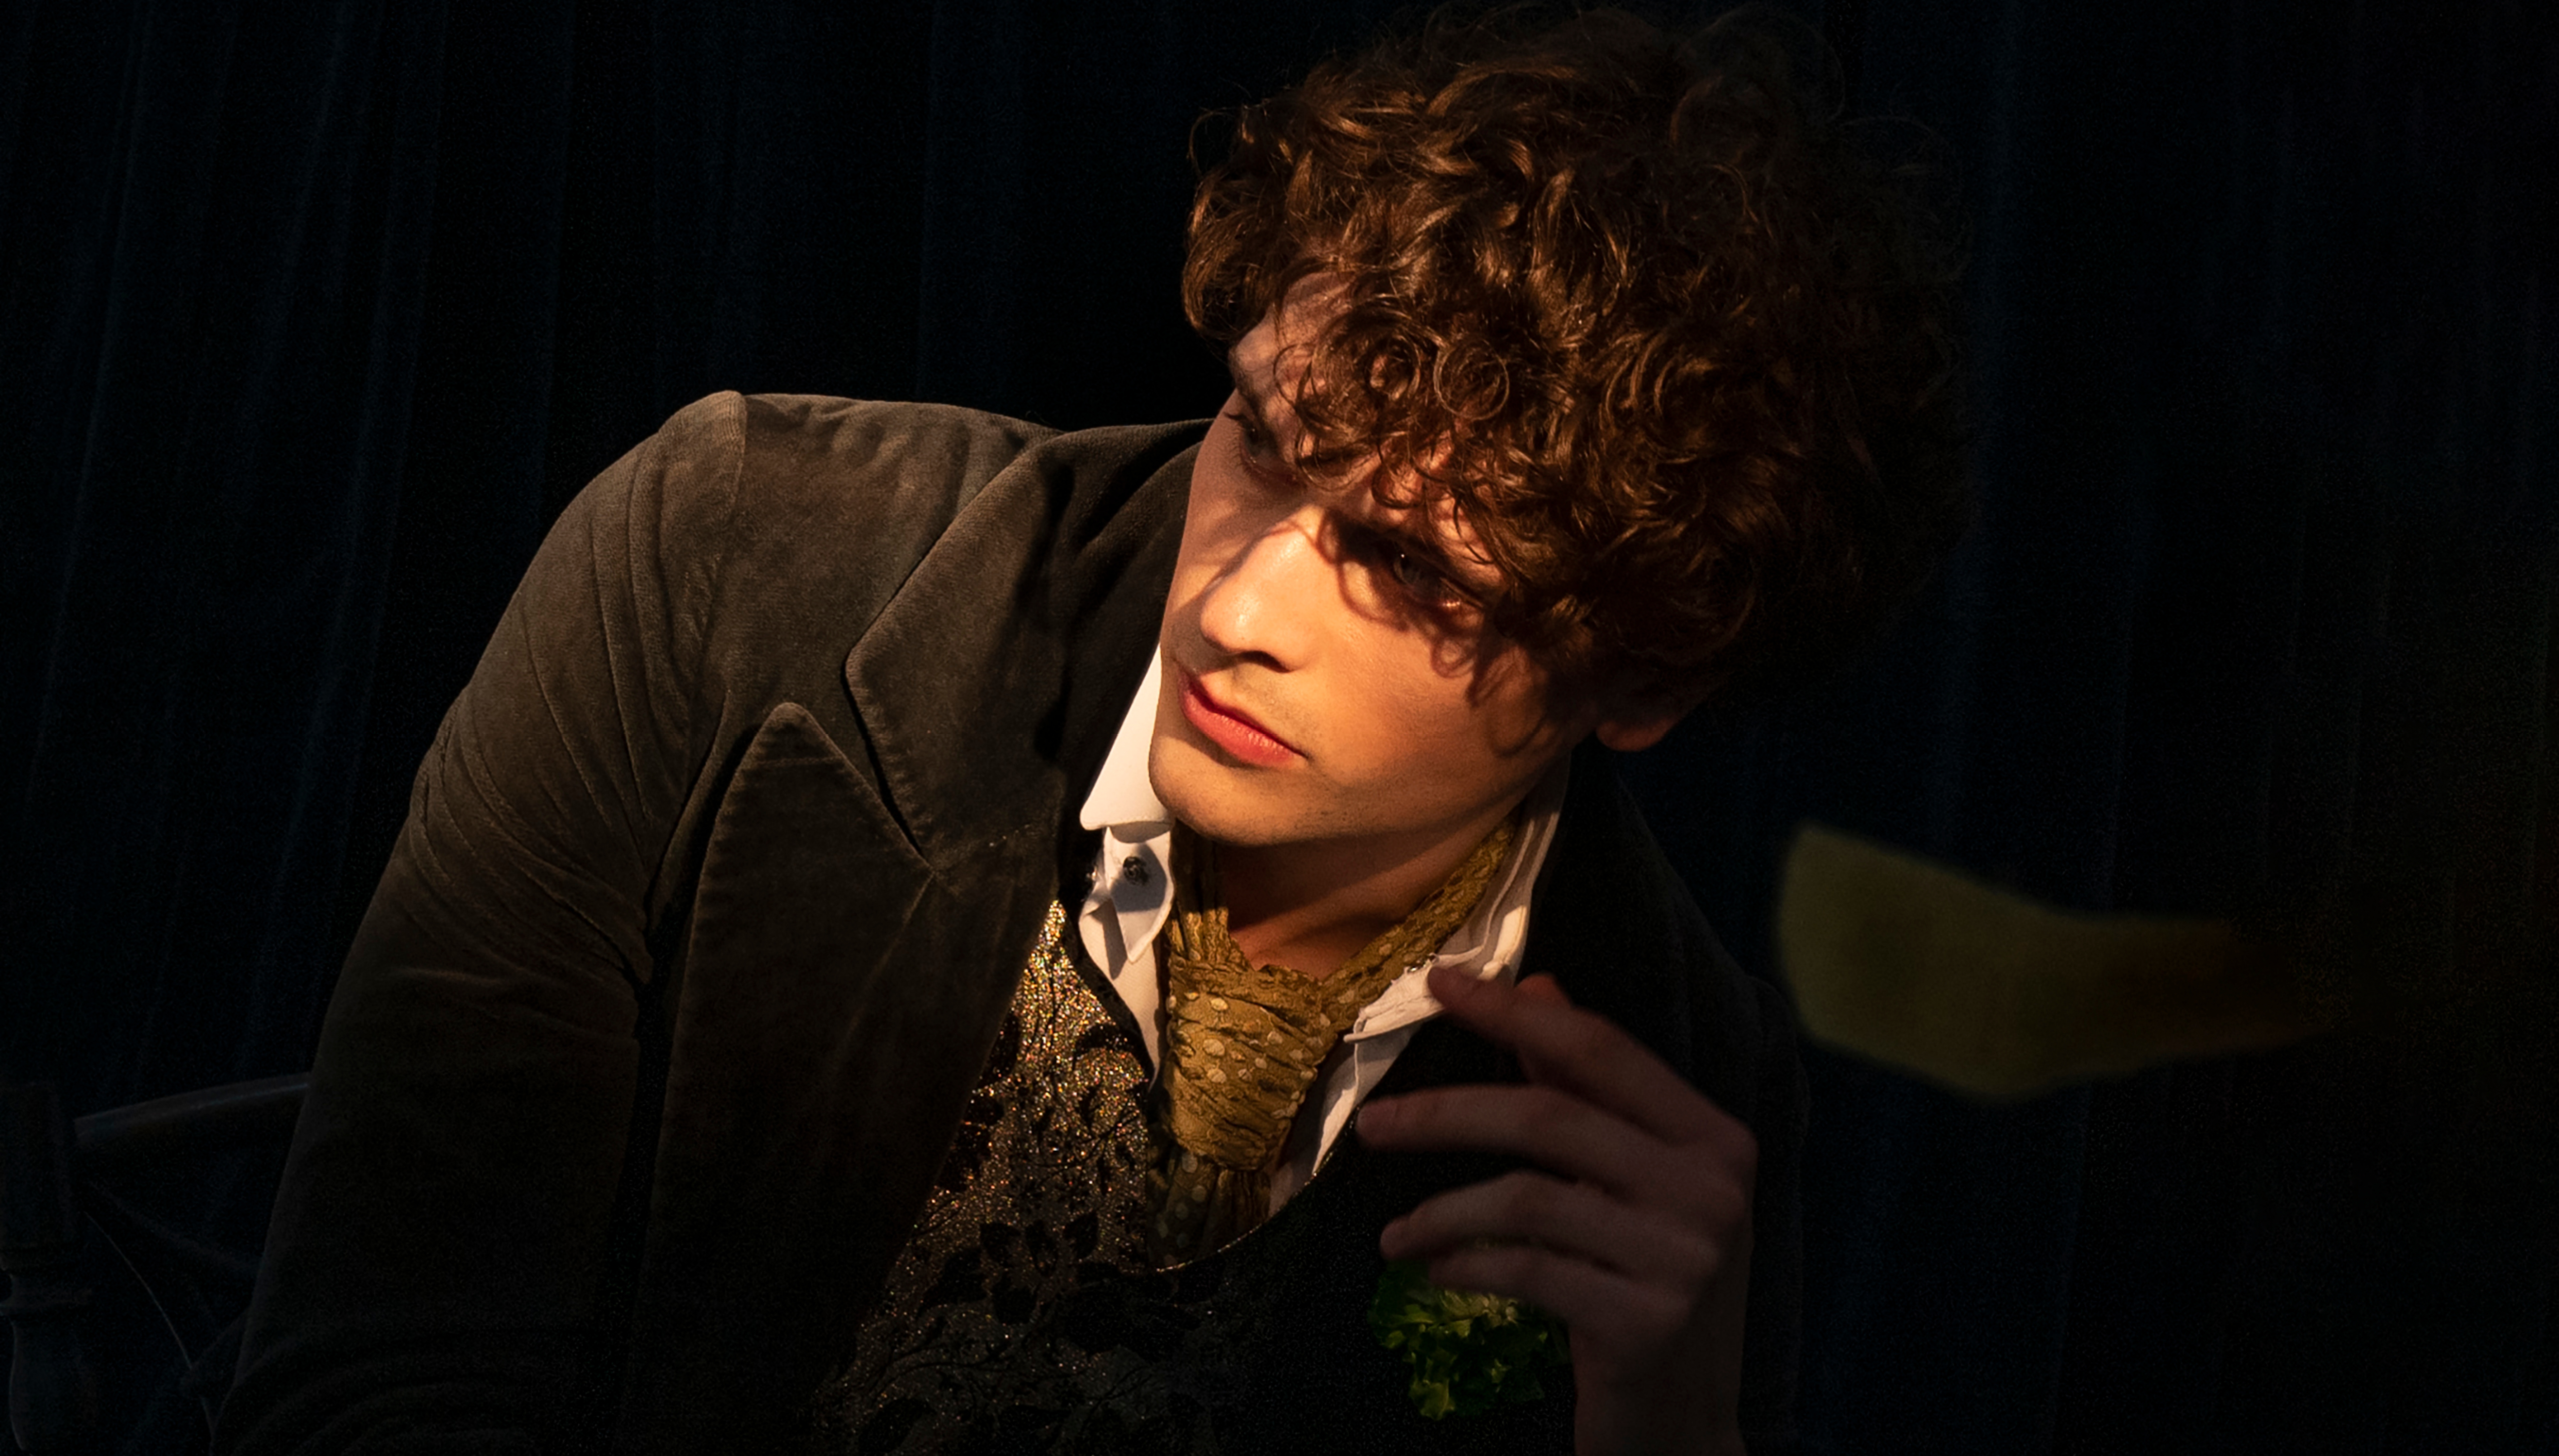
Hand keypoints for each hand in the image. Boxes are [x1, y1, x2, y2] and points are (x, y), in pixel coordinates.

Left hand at [1357, 964, 1756, 1455]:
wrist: (1684, 1425)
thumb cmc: (1647, 1287)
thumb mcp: (1632, 1185)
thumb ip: (1587, 1089)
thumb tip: (1538, 986)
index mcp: (1713, 1137)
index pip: (1599, 1049)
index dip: (1515, 1009)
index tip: (1439, 982)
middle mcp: (1712, 1186)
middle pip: (1550, 1115)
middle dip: (1446, 1112)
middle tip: (1371, 1124)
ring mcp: (1686, 1255)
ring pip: (1526, 1196)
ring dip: (1440, 1210)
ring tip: (1394, 1235)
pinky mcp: (1647, 1320)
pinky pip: (1526, 1269)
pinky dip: (1463, 1264)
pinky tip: (1431, 1270)